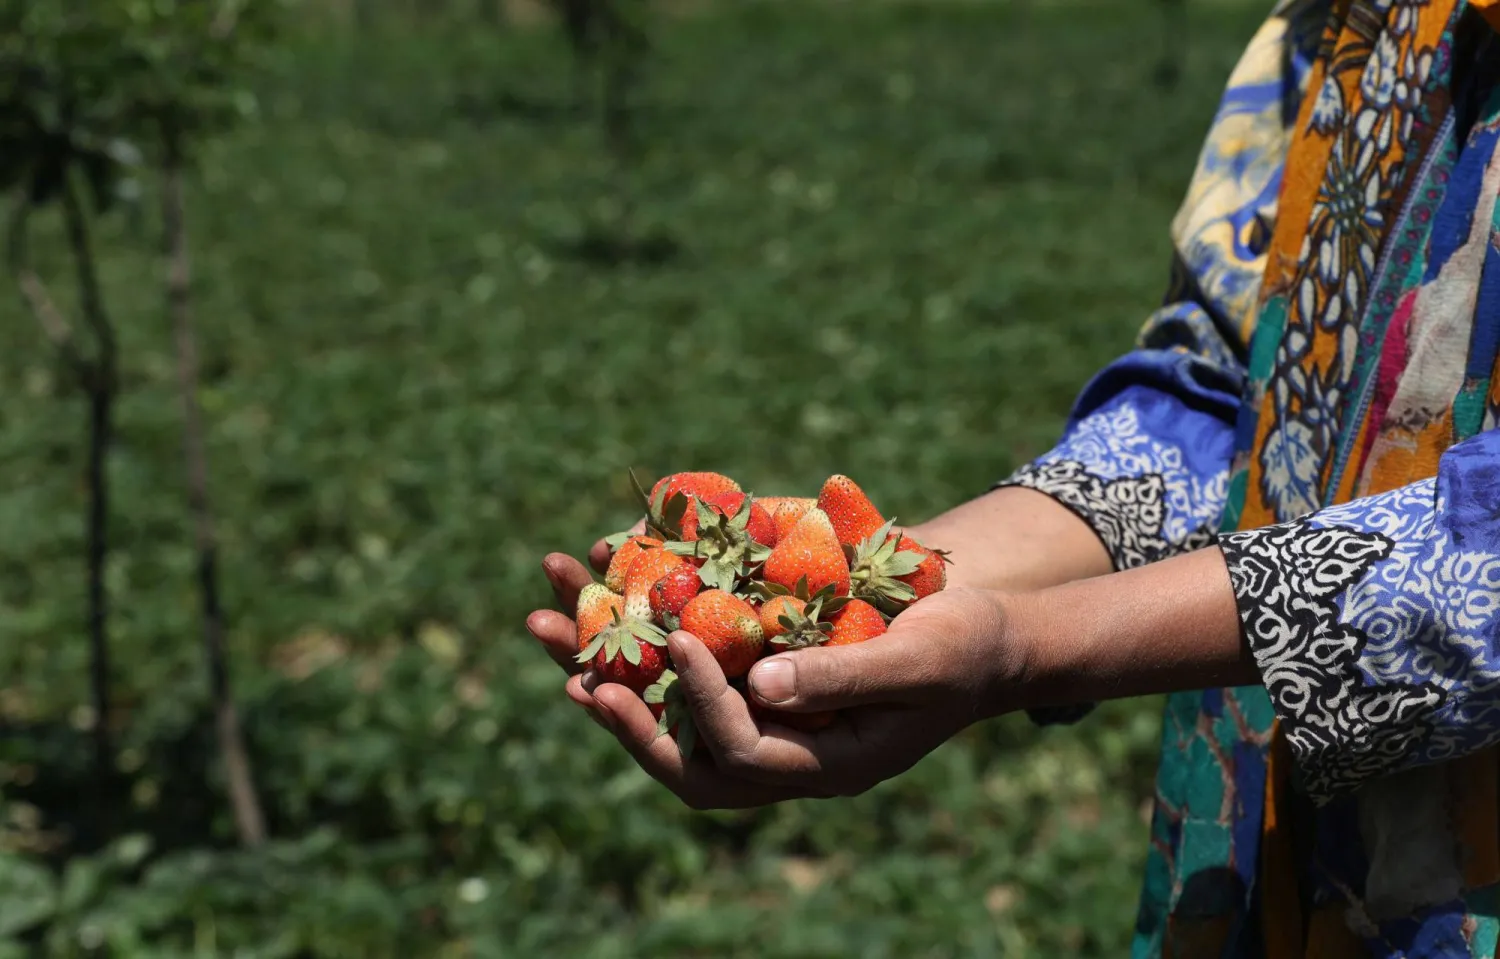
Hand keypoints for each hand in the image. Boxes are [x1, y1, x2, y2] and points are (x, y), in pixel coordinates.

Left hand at [570, 587, 1024, 808]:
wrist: (983, 633)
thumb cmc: (965, 646)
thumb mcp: (918, 658)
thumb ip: (845, 678)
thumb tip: (760, 688)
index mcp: (826, 763)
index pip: (746, 756)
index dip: (706, 706)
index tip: (682, 644)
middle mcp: (784, 746)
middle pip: (684, 751)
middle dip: (623, 712)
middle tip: (570, 669)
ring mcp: (768, 711)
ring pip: (671, 708)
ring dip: (614, 666)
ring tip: (554, 620)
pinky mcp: (759, 670)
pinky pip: (689, 662)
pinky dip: (648, 627)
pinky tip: (613, 577)